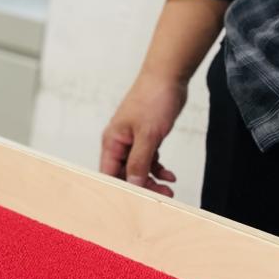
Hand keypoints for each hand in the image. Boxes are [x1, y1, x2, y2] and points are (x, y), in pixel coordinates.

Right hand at [100, 71, 187, 196]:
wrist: (168, 77)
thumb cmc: (153, 99)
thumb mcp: (148, 135)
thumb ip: (139, 161)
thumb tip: (132, 183)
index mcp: (112, 141)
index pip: (109, 172)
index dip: (120, 188)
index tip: (136, 201)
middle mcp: (120, 142)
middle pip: (124, 173)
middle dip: (142, 186)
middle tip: (161, 196)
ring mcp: (133, 139)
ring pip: (138, 168)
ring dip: (152, 179)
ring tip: (169, 188)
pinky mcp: (146, 136)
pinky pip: (148, 159)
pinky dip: (158, 168)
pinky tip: (170, 174)